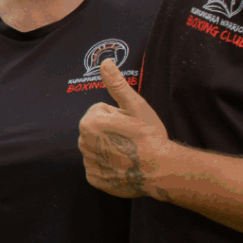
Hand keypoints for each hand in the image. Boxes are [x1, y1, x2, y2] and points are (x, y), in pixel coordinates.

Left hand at [78, 59, 169, 198]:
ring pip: (97, 147)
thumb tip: (105, 62)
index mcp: (89, 123)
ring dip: (109, 147)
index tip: (129, 124)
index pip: (99, 111)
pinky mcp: (94, 179)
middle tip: (130, 137)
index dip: (116, 115)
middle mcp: (83, 143)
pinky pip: (98, 166)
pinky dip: (108, 165)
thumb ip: (117, 84)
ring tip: (129, 151)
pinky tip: (123, 165)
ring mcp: (88, 163)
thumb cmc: (149, 136)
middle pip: (96, 129)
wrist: (160, 170)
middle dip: (110, 130)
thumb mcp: (135, 106)